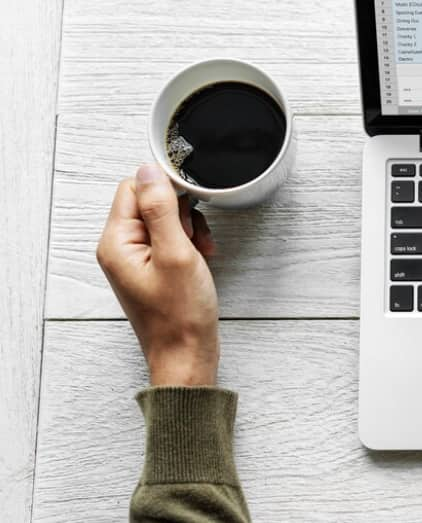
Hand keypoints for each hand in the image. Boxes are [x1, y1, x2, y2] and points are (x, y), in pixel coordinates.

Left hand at [96, 164, 219, 385]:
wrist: (187, 355)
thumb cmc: (181, 315)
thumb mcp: (176, 253)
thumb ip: (160, 209)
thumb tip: (149, 170)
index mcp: (116, 242)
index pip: (134, 188)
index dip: (166, 189)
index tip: (191, 203)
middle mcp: (119, 248)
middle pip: (149, 201)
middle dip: (180, 212)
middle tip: (194, 237)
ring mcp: (135, 259)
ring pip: (163, 219)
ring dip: (189, 227)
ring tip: (200, 251)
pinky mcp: (151, 268)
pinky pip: (169, 238)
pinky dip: (189, 242)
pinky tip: (201, 257)